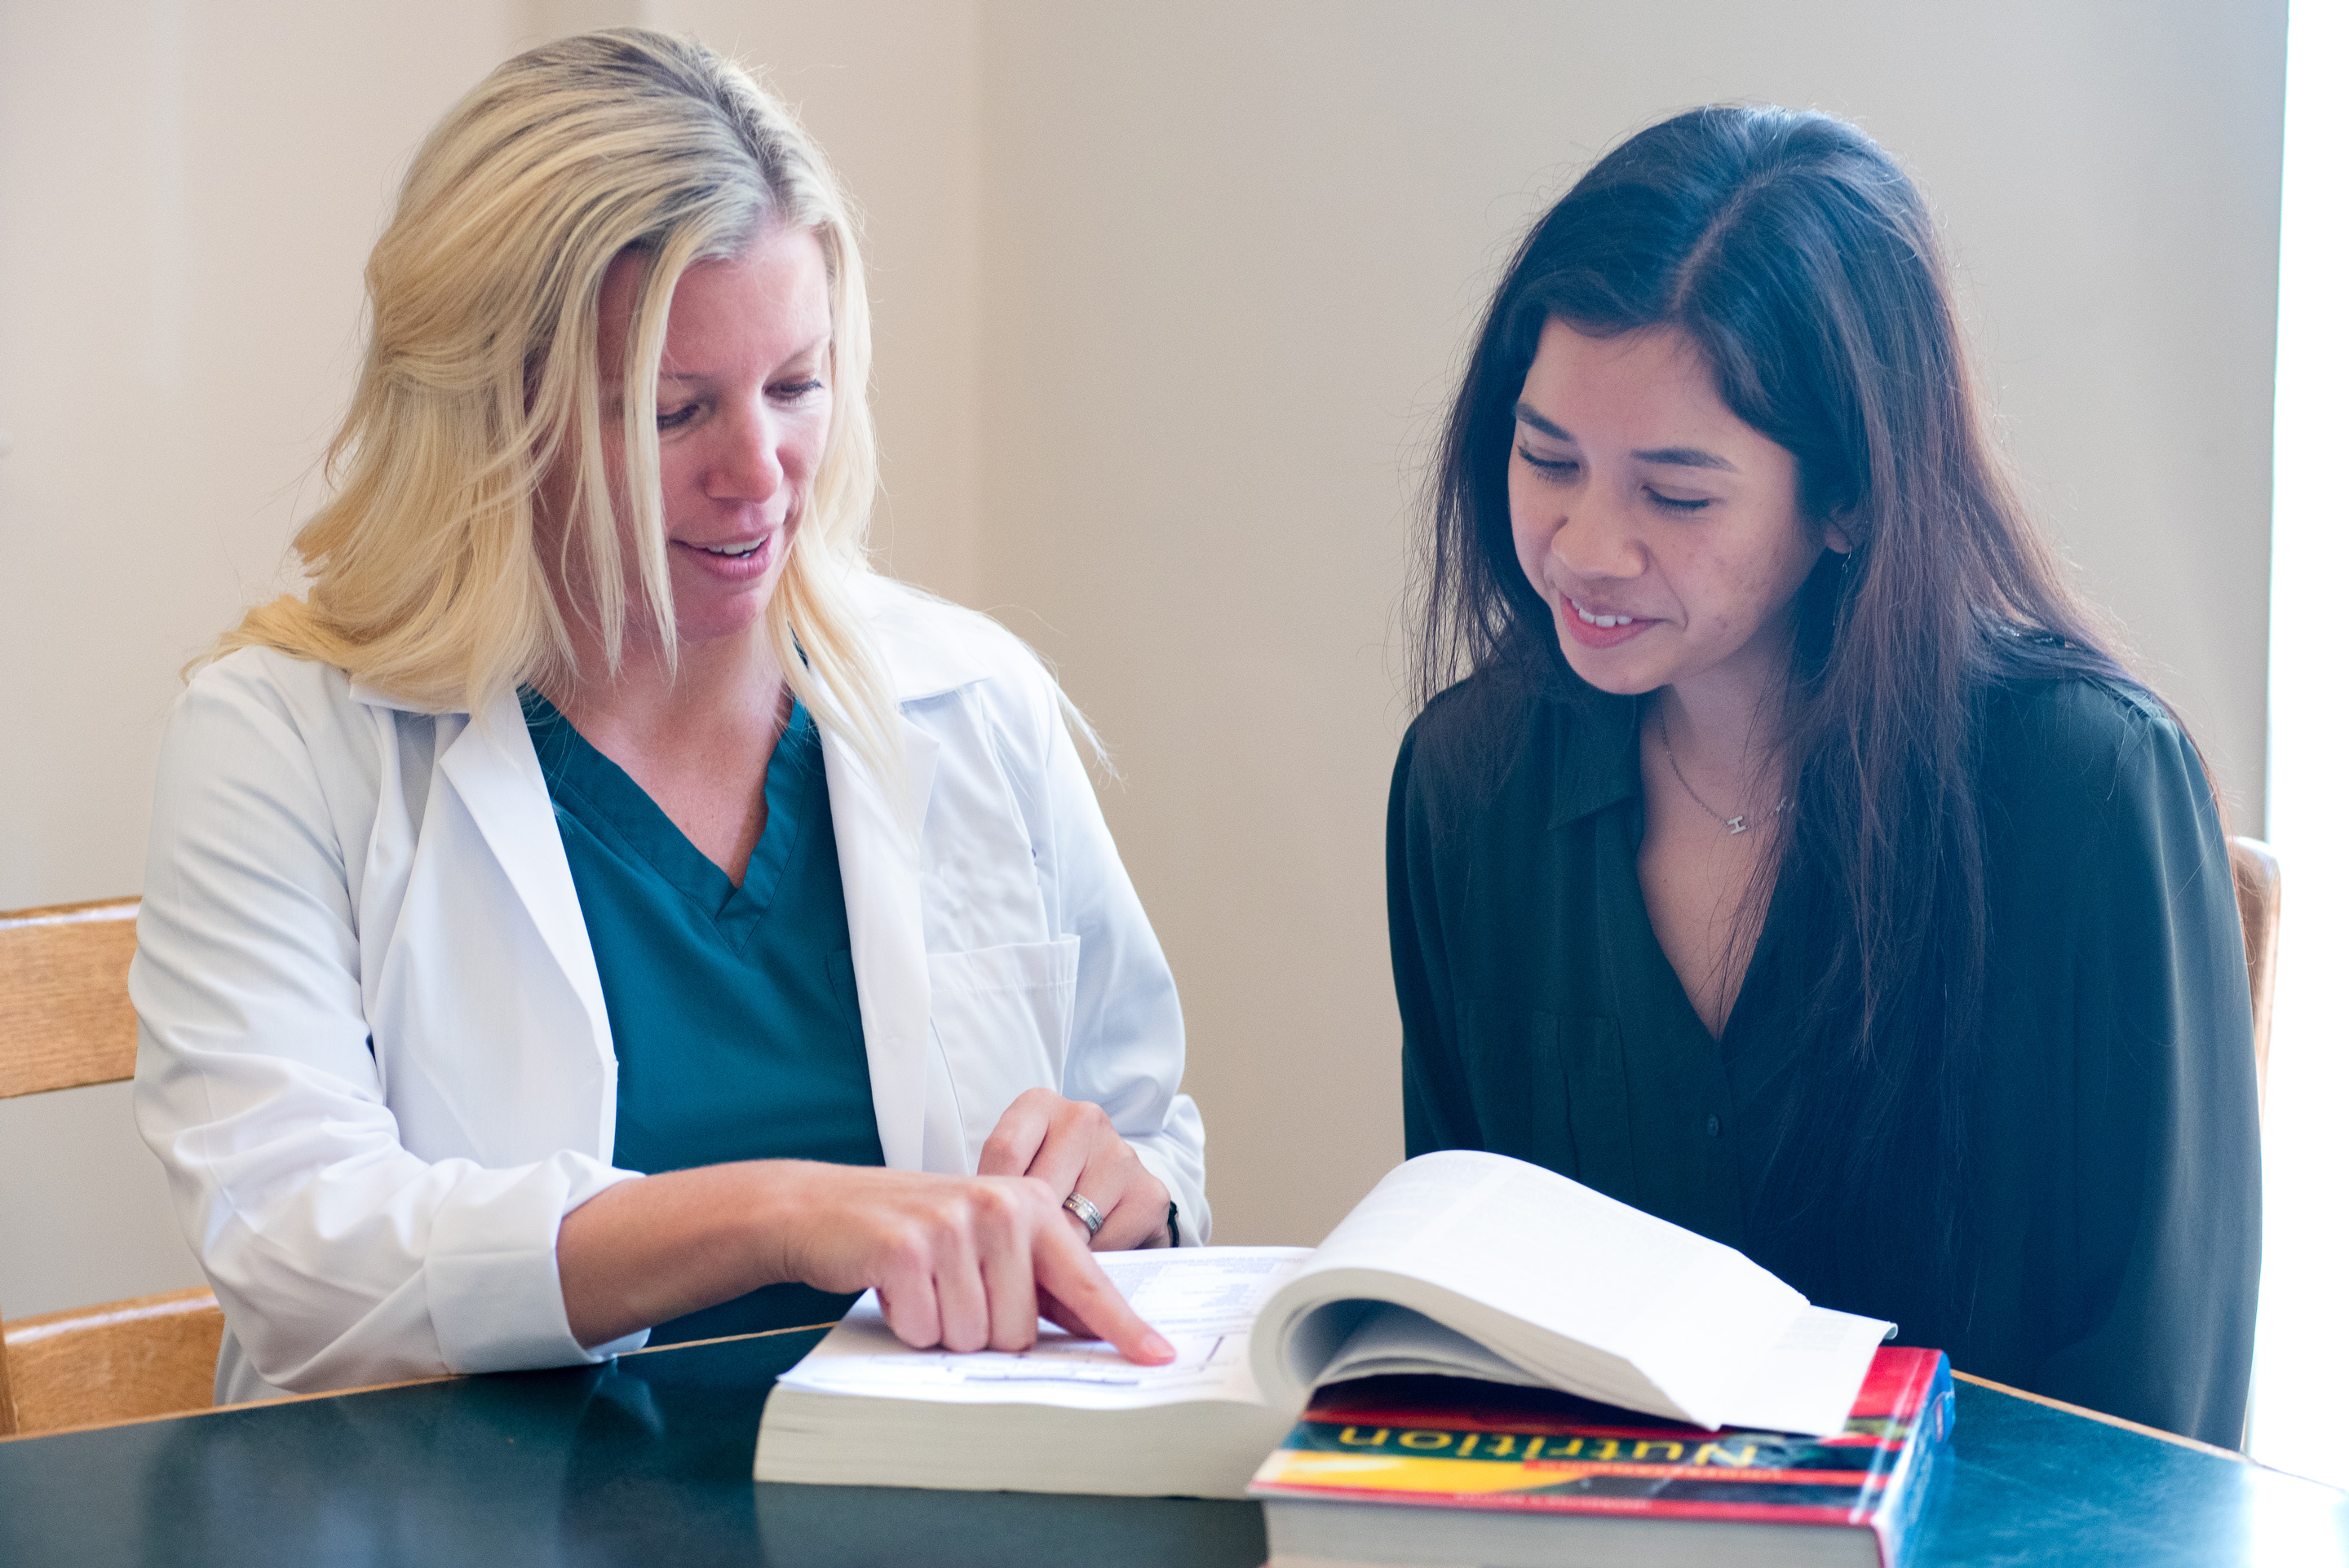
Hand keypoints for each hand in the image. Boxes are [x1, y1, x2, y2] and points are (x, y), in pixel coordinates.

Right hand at [765, 1162, 1173, 1363]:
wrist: (821, 1207)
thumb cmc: (912, 1229)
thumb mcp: (985, 1238)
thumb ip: (1039, 1277)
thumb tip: (1096, 1327)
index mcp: (1031, 1206)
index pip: (1087, 1281)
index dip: (1121, 1326)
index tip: (1158, 1356)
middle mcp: (1000, 1208)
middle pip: (1019, 1332)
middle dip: (980, 1332)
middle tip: (949, 1290)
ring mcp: (952, 1225)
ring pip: (972, 1337)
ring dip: (941, 1327)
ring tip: (922, 1285)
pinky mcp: (905, 1249)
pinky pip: (924, 1330)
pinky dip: (906, 1324)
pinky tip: (894, 1287)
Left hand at [977, 1088, 1173, 1251]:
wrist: (1110, 1204)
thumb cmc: (1048, 1190)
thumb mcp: (1010, 1179)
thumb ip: (992, 1194)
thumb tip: (979, 1234)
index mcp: (1040, 1104)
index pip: (1005, 1152)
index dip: (992, 1202)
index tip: (990, 1228)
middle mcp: (1085, 1118)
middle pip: (1038, 1190)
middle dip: (1025, 1233)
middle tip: (1020, 1256)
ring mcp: (1121, 1153)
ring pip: (1070, 1223)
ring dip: (1058, 1251)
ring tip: (1052, 1255)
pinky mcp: (1150, 1194)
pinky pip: (1105, 1246)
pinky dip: (1090, 1263)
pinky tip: (1085, 1255)